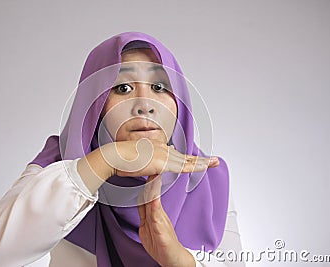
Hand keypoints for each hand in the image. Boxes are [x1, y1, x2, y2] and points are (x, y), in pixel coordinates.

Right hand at [102, 138, 218, 176]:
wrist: (115, 156)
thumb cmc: (120, 159)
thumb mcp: (135, 159)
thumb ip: (145, 161)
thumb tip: (150, 165)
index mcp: (156, 146)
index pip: (176, 154)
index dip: (188, 158)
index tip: (197, 159)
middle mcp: (162, 148)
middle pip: (185, 156)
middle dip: (201, 159)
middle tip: (214, 160)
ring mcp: (163, 154)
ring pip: (187, 160)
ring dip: (202, 162)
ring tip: (215, 163)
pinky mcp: (162, 162)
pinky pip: (183, 166)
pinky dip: (195, 167)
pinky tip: (204, 167)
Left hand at [137, 175, 194, 266]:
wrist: (176, 262)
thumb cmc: (163, 247)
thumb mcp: (149, 229)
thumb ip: (146, 216)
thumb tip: (141, 205)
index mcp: (155, 216)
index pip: (148, 197)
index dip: (145, 185)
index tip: (143, 173)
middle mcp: (159, 217)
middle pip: (152, 197)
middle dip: (150, 183)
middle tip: (150, 168)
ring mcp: (161, 224)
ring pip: (155, 204)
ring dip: (153, 191)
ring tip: (152, 178)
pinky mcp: (163, 234)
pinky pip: (157, 218)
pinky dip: (155, 207)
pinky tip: (153, 199)